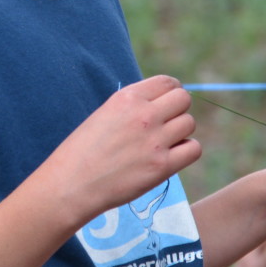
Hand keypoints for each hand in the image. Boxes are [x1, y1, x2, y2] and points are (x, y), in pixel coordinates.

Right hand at [38, 75, 199, 227]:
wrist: (72, 184)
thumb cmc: (83, 151)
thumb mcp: (105, 114)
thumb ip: (133, 107)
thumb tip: (160, 105)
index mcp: (127, 98)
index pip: (168, 82)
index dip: (170, 93)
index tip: (164, 105)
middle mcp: (144, 115)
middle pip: (183, 100)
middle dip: (177, 110)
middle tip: (165, 125)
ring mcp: (155, 141)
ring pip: (189, 123)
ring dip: (180, 132)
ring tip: (163, 144)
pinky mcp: (162, 166)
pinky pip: (193, 149)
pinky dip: (186, 152)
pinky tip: (170, 157)